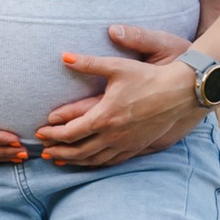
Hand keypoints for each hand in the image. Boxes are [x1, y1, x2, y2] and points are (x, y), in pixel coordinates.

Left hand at [36, 25, 203, 168]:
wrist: (180, 92)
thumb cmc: (148, 77)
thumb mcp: (117, 67)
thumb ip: (88, 63)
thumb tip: (64, 56)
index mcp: (104, 116)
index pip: (70, 132)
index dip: (52, 134)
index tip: (40, 131)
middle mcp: (113, 135)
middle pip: (78, 151)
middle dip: (58, 151)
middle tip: (43, 150)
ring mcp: (125, 144)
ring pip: (93, 160)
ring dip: (73, 161)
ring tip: (58, 159)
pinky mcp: (136, 147)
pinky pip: (110, 162)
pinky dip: (94, 164)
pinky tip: (87, 162)